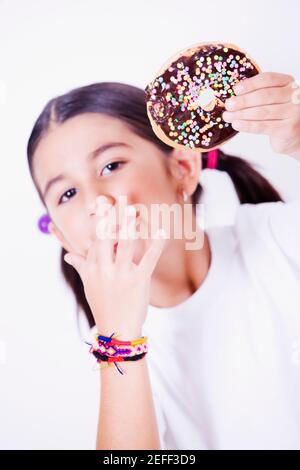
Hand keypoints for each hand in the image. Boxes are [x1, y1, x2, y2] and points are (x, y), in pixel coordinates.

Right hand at [63, 202, 166, 339]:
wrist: (117, 330)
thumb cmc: (103, 305)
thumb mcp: (89, 285)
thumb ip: (82, 266)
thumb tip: (69, 255)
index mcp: (92, 268)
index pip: (95, 240)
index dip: (101, 221)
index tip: (104, 203)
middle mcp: (104, 269)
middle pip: (105, 237)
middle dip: (110, 216)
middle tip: (116, 197)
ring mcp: (121, 275)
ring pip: (124, 245)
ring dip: (128, 225)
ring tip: (133, 209)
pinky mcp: (139, 281)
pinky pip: (149, 258)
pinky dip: (156, 244)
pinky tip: (162, 231)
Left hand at [222, 72, 299, 158]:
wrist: (295, 136)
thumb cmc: (279, 116)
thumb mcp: (273, 100)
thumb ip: (258, 95)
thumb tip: (233, 97)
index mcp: (289, 83)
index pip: (268, 79)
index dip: (250, 84)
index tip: (236, 90)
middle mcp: (294, 96)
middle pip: (264, 96)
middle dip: (243, 101)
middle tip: (228, 105)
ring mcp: (293, 113)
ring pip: (262, 112)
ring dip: (241, 114)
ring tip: (228, 116)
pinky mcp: (287, 129)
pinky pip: (263, 126)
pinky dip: (247, 125)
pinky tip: (237, 124)